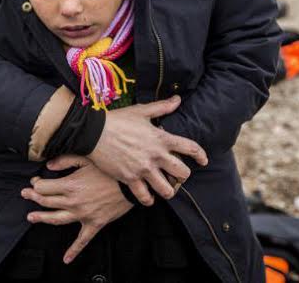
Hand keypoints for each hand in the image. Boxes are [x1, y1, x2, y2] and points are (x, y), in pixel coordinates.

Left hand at [21, 155, 132, 263]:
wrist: (132, 185)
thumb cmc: (110, 170)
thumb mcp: (88, 158)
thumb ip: (66, 160)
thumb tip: (49, 165)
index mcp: (71, 185)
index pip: (44, 187)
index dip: (36, 184)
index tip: (35, 181)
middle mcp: (73, 202)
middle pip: (46, 202)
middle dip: (33, 197)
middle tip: (25, 194)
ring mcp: (83, 215)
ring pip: (56, 219)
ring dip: (42, 218)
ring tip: (31, 217)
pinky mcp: (94, 224)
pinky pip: (82, 240)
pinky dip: (74, 250)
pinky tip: (67, 259)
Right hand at [86, 95, 207, 205]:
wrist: (94, 133)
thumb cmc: (118, 120)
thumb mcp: (141, 111)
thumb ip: (162, 107)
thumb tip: (177, 99)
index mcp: (161, 138)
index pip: (190, 147)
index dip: (201, 155)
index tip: (203, 160)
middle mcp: (155, 155)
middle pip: (183, 173)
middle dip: (183, 175)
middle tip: (178, 175)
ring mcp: (143, 169)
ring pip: (167, 190)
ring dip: (168, 190)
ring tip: (165, 188)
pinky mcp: (129, 178)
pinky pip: (145, 197)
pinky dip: (148, 199)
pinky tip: (148, 197)